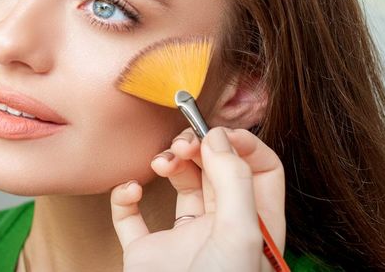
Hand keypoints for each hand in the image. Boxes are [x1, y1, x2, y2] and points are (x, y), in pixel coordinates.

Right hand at [110, 127, 285, 271]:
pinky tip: (131, 190)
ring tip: (160, 163)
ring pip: (177, 184)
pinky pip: (131, 215)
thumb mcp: (240, 234)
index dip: (241, 144)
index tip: (216, 132)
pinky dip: (126, 195)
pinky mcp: (146, 252)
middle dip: (199, 147)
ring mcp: (182, 240)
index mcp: (254, 226)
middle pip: (216, 169)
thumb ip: (233, 181)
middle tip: (183, 143)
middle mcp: (220, 228)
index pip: (259, 169)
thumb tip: (218, 137)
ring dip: (167, 163)